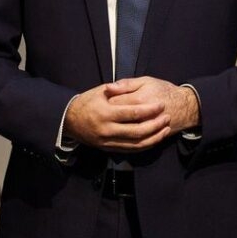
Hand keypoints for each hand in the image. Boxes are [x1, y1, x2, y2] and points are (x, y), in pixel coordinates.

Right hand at [63, 79, 191, 151]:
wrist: (68, 121)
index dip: (149, 110)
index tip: (161, 105)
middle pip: (137, 131)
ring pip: (136, 144)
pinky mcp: (109, 148)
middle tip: (167, 117)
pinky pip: (130, 150)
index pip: (133, 113)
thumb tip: (132, 87)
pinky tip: (155, 139)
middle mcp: (107, 130)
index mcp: (105, 113)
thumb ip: (117, 89)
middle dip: (155, 125)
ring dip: (154, 138)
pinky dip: (144, 145)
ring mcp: (108, 142)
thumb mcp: (99, 91)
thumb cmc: (86, 102)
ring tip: (166, 129)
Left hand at [106, 77, 198, 133]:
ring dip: (117, 129)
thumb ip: (126, 84)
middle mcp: (140, 117)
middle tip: (106, 112)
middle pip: (117, 119)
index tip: (103, 99)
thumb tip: (108, 87)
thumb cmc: (163, 91)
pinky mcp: (148, 139)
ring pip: (124, 133)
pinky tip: (122, 134)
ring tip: (114, 122)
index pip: (114, 103)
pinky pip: (134, 143)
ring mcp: (145, 130)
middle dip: (110, 116)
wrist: (186, 107)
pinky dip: (125, 139)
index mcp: (138, 99)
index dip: (106, 101)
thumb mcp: (146, 81)